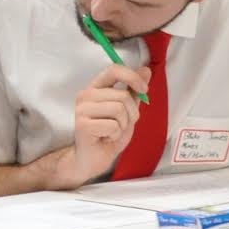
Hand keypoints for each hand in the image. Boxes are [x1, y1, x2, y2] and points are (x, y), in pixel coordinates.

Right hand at [63, 66, 147, 186]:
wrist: (93, 159)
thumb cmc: (108, 134)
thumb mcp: (127, 111)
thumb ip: (134, 91)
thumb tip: (146, 70)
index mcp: (96, 88)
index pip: (114, 70)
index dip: (132, 77)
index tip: (144, 89)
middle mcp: (86, 95)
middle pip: (123, 95)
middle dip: (131, 114)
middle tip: (121, 125)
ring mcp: (82, 110)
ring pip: (119, 109)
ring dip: (123, 125)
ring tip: (113, 132)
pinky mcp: (83, 125)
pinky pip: (113, 126)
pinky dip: (116, 135)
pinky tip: (106, 139)